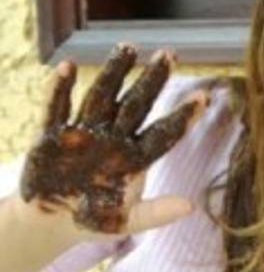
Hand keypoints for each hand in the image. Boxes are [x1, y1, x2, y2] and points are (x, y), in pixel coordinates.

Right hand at [19, 44, 204, 234]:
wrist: (54, 224)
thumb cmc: (95, 221)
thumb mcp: (127, 222)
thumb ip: (156, 213)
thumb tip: (190, 207)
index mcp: (135, 158)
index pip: (164, 133)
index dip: (182, 117)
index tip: (204, 98)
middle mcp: (113, 139)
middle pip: (136, 104)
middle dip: (152, 79)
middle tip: (170, 54)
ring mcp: (84, 133)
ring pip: (101, 96)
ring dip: (113, 72)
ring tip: (127, 47)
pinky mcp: (52, 136)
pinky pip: (56, 109)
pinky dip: (59, 89)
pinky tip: (67, 67)